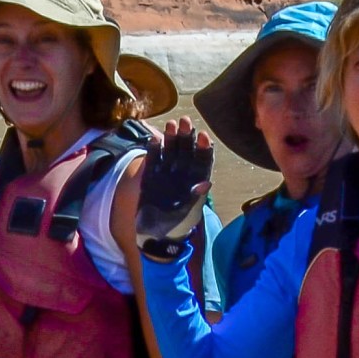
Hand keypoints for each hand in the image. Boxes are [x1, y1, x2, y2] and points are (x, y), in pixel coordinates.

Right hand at [132, 121, 213, 255]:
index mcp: (197, 181)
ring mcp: (168, 174)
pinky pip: (154, 159)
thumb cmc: (177, 226)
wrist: (156, 236)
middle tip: (184, 121)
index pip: (203, 160)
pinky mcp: (152, 176)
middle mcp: (184, 174)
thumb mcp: (188, 213)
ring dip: (171, 138)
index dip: (203, 148)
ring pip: (171, 151)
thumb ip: (196, 198)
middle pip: (187, 150)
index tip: (203, 135)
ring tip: (170, 124)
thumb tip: (206, 183)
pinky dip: (154, 150)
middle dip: (187, 136)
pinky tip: (154, 139)